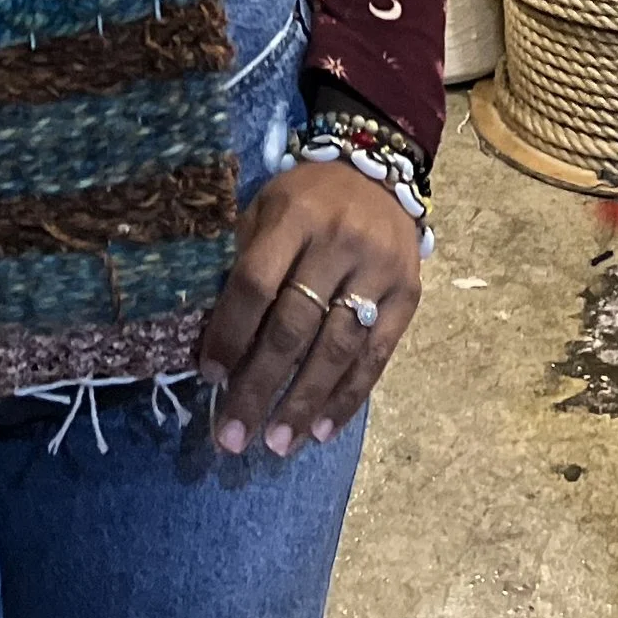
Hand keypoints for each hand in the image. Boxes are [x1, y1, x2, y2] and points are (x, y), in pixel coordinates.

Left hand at [197, 161, 423, 457]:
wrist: (379, 172)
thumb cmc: (308, 199)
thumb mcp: (266, 208)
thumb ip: (244, 259)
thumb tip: (211, 336)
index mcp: (295, 215)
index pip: (256, 283)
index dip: (230, 333)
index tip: (210, 376)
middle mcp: (339, 242)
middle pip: (294, 326)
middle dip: (260, 386)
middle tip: (233, 436)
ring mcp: (378, 270)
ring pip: (336, 349)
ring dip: (304, 403)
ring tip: (277, 444)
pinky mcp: (407, 296)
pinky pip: (375, 357)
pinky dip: (347, 397)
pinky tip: (321, 431)